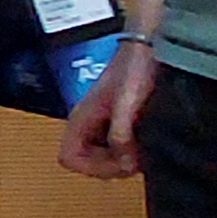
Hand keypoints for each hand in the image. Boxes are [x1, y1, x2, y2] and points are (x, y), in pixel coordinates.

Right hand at [59, 39, 159, 179]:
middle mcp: (89, 124)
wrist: (148, 49)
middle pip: (86, 162)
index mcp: (82, 118)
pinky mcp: (118, 122)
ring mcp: (102, 124)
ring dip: (121, 160)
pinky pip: (116, 148)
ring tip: (140, 155)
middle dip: (110, 167)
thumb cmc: (133, 68)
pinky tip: (144, 145)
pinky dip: (129, 152)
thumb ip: (120, 132)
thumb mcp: (126, 103)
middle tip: (132, 163)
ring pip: (102, 157)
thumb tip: (123, 160)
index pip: (68, 157)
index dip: (90, 168)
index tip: (115, 164)